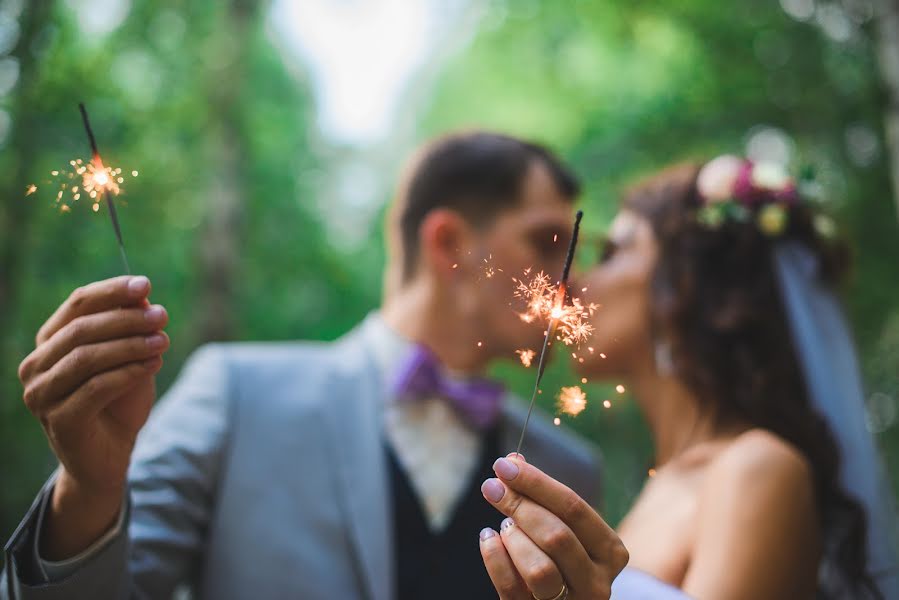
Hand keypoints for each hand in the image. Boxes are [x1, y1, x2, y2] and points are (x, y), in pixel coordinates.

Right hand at [17, 276, 168, 557]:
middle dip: (126, 319)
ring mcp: (41, 394)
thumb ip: (132, 329)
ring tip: (164, 341)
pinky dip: (128, 372)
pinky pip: (96, 388)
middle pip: (81, 328)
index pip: (78, 304)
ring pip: (87, 357)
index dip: (111, 291)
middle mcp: (36, 365)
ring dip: (130, 345)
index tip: (145, 284)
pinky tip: (154, 364)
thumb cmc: (119, 402)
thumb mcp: (131, 358)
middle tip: (163, 316)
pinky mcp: (59, 420)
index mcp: (50, 342)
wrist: (109, 456)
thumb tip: (143, 295)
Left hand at [479, 454, 627, 599]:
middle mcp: (597, 582)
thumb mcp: (565, 527)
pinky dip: (494, 558)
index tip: (505, 465)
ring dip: (514, 539)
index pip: (574, 507)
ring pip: (539, 569)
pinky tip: (488, 538)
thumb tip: (513, 460)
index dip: (537, 483)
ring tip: (503, 525)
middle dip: (520, 505)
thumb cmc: (564, 558)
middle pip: (557, 535)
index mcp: (610, 550)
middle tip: (491, 487)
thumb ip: (543, 497)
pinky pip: (512, 587)